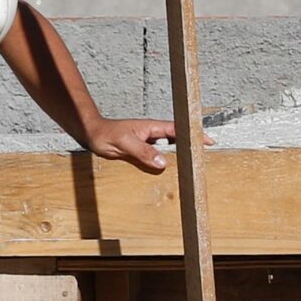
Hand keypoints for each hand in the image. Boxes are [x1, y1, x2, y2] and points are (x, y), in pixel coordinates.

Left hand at [85, 118, 215, 171]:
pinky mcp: (142, 151)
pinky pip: (157, 157)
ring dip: (179, 157)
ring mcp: (148, 143)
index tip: (209, 141)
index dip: (193, 135)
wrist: (92, 135)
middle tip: (205, 158)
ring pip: (168, 150)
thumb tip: (163, 162)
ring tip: (193, 168)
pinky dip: (165, 163)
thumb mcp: (124, 143)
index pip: (178, 130)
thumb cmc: (106, 134)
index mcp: (152, 127)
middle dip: (191, 147)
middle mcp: (152, 134)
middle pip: (177, 140)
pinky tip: (170, 173)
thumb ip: (143, 151)